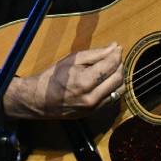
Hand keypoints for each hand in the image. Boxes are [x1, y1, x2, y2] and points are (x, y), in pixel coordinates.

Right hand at [3, 44, 123, 119]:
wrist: (41, 101)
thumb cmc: (54, 77)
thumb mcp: (72, 60)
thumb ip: (95, 54)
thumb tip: (114, 47)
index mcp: (84, 82)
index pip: (110, 65)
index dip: (117, 54)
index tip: (117, 47)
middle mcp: (91, 97)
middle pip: (118, 78)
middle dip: (119, 64)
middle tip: (114, 56)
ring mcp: (94, 107)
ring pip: (119, 90)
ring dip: (119, 76)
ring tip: (111, 67)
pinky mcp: (94, 112)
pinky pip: (113, 98)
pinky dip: (114, 87)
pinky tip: (106, 79)